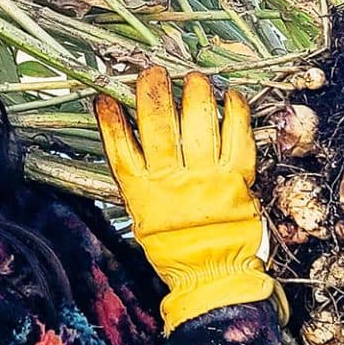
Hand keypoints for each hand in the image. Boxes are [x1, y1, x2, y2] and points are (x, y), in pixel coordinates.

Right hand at [96, 68, 278, 334]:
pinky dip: (234, 113)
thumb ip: (136, 179)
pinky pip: (237, 137)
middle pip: (159, 126)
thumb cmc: (174, 246)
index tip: (106, 97)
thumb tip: (124, 138)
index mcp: (143, 192)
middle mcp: (173, 181)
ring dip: (194, 94)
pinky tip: (230, 96)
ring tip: (193, 78)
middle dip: (154, 92)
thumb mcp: (142, 215)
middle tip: (154, 72)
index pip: (120, 147)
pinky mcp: (237, 179)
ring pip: (197, 124)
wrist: (211, 273)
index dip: (110, 119)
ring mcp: (207, 178)